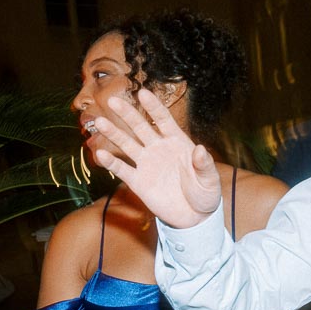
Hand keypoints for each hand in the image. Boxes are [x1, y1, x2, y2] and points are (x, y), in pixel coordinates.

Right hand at [90, 88, 221, 228]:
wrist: (194, 216)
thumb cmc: (205, 193)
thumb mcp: (210, 180)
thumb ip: (204, 165)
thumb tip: (201, 149)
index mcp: (177, 142)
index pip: (163, 120)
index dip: (153, 107)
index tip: (142, 93)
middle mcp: (158, 148)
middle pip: (140, 127)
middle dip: (127, 114)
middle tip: (113, 100)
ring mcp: (147, 164)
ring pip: (127, 144)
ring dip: (113, 134)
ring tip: (100, 122)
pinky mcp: (138, 182)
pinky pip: (122, 169)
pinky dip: (111, 163)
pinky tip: (101, 155)